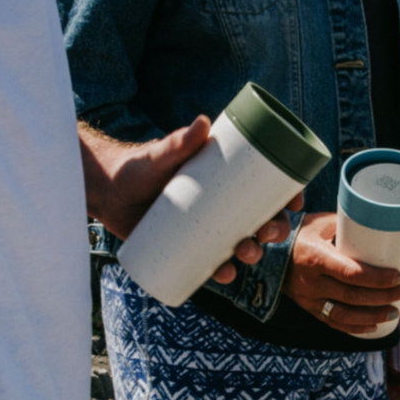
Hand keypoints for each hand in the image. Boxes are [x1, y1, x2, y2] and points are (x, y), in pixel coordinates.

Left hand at [80, 117, 297, 283]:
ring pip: (240, 244)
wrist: (106, 192)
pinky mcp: (187, 247)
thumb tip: (202, 123)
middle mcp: (220, 205)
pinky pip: (212, 264)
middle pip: (260, 220)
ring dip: (251, 254)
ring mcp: (205, 228)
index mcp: (225, 180)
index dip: (287, 197)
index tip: (294, 203)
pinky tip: (224, 276)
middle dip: (273, 231)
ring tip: (242, 255)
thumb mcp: (160, 155)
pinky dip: (221, 272)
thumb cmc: (136, 166)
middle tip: (265, 234)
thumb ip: (179, 141)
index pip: (265, 188)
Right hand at [282, 212, 399, 334]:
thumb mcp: (320, 223)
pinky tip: (374, 325)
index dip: (378, 279)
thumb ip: (347, 226)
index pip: (352, 273)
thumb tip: (379, 225)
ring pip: (345, 315)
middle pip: (353, 296)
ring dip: (373, 315)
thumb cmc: (300, 234)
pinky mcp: (308, 308)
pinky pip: (334, 322)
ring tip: (394, 311)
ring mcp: (309, 299)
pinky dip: (355, 327)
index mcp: (316, 258)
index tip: (399, 276)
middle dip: (384, 297)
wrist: (267, 253)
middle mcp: (311, 282)